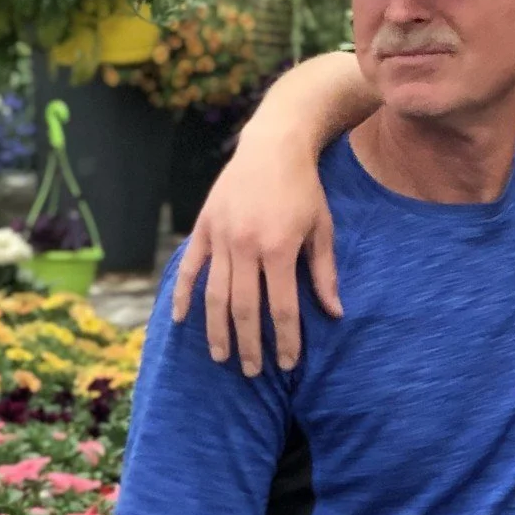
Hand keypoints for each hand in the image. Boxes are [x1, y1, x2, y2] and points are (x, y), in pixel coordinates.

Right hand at [170, 135, 339, 376]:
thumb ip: (324, 272)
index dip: (285, 339)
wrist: (274, 144)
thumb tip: (334, 313)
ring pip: (214, 294)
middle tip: (251, 371)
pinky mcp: (204, 226)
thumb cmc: (304, 188)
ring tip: (221, 356)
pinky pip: (190, 267)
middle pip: (244, 308)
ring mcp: (221, 236)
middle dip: (249, 344)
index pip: (281, 307)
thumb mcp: (322, 227)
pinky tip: (180, 320)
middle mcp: (245, 245)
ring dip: (217, 330)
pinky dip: (182, 294)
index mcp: (279, 248)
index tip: (287, 363)